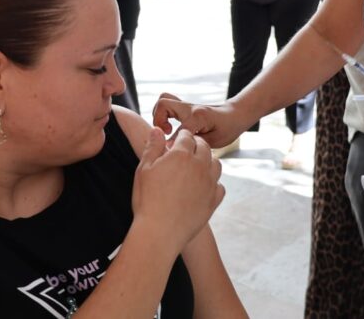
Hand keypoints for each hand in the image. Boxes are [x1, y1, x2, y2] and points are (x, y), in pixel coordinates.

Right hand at [132, 128, 224, 252]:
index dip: (180, 138)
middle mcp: (199, 165)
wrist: (159, 232)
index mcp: (181, 154)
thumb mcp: (144, 169)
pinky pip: (219, 186)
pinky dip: (213, 184)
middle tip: (186, 152)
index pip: (186, 136)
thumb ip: (153, 147)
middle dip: (196, 145)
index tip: (175, 143)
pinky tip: (203, 187)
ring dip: (208, 162)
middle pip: (204, 147)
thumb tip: (158, 130)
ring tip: (196, 168)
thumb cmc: (147, 200)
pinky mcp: (213, 201)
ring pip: (216, 164)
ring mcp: (209, 183)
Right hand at [152, 93, 247, 147]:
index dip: (173, 145)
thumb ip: (196, 143)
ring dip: (160, 116)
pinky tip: (173, 129)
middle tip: (167, 133)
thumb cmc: (227, 128)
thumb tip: (177, 148)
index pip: (179, 131)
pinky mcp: (185, 107)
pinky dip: (165, 115)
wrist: (235, 114)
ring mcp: (187, 105)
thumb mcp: (215, 140)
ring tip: (167, 130)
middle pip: (163, 104)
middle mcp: (191, 107)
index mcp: (199, 116)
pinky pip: (169, 105)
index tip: (171, 153)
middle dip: (158, 120)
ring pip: (164, 100)